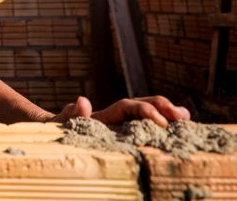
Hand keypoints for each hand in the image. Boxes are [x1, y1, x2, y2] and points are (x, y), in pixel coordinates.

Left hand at [52, 95, 190, 126]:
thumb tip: (82, 100)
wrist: (53, 132)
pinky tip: (178, 132)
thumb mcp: (61, 122)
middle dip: (162, 107)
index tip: (160, 121)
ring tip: (185, 119)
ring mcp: (121, 125)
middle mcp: (115, 116)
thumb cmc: (58, 128)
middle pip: (142, 104)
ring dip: (166, 114)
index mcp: (104, 114)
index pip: (128, 107)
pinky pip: (145, 130)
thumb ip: (72, 113)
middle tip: (182, 115)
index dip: (145, 111)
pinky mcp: (124, 136)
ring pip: (147, 114)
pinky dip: (161, 128)